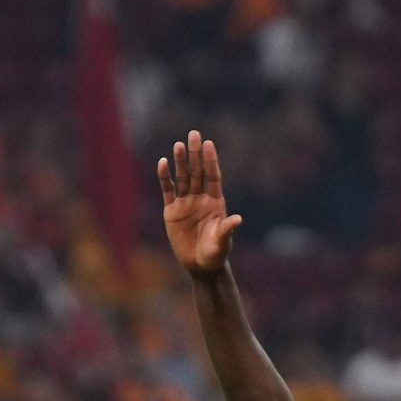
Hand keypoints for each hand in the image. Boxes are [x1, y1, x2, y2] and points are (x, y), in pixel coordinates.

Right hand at [159, 130, 242, 275]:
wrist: (200, 266)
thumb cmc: (215, 253)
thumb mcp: (222, 242)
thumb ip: (227, 229)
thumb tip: (237, 219)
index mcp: (216, 202)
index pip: (213, 176)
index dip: (211, 161)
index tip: (209, 144)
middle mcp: (200, 198)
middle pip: (197, 172)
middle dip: (195, 154)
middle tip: (194, 134)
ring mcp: (186, 203)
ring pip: (182, 178)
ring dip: (180, 162)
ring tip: (179, 144)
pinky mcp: (172, 211)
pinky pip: (168, 191)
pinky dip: (165, 178)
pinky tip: (163, 163)